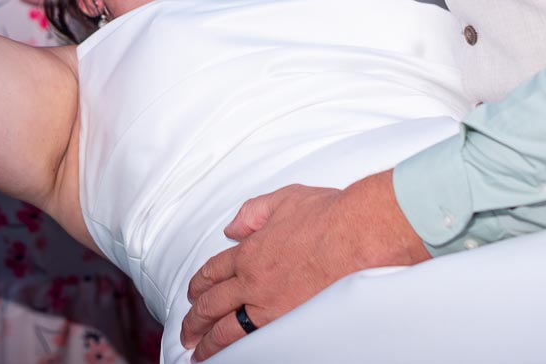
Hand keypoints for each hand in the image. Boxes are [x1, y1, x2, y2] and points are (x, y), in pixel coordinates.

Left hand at [180, 172, 428, 359]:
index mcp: (250, 250)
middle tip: (186, 331)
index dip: (200, 284)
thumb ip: (253, 211)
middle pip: (213, 304)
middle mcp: (253, 280)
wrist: (359, 233)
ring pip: (228, 329)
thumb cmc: (330, 215)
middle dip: (195, 320)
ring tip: (198, 353)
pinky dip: (238, 350)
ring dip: (209, 342)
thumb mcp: (285, 198)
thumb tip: (233, 227)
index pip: (214, 270)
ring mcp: (270, 304)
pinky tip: (233, 356)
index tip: (193, 293)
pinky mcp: (290, 321)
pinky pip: (255, 341)